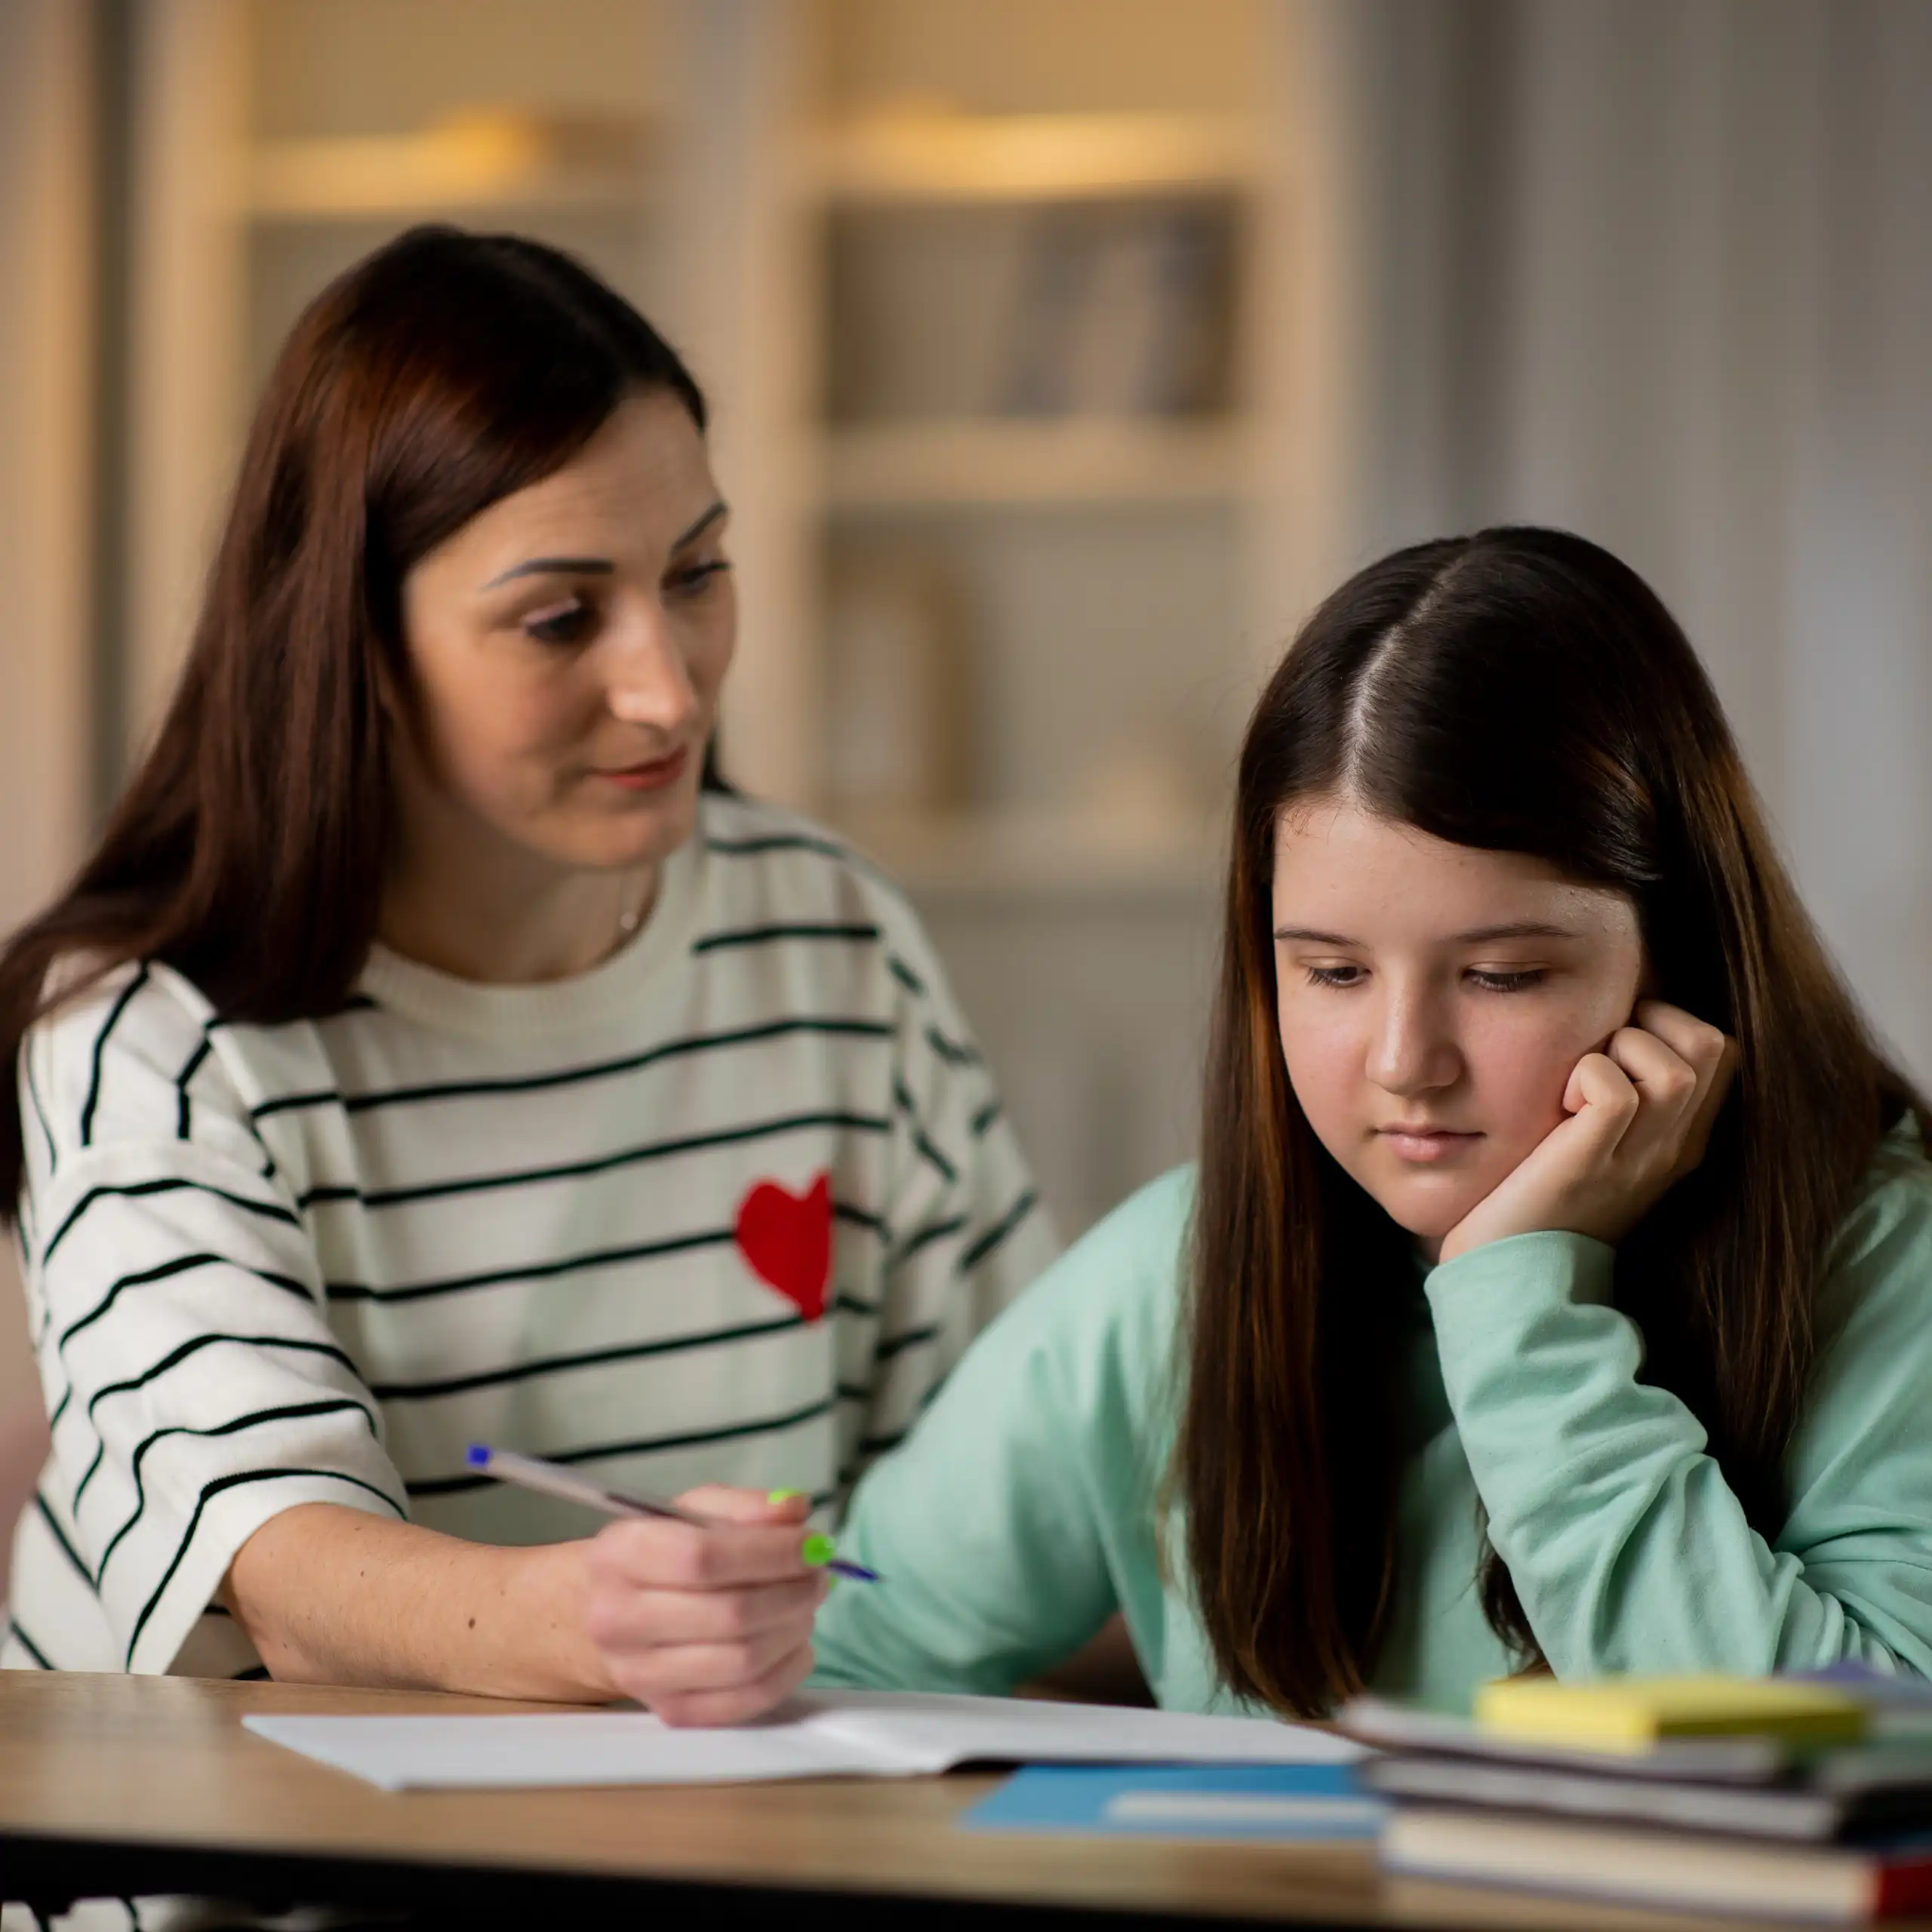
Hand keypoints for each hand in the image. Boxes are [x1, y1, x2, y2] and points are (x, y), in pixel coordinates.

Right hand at [581, 1485, 828, 1725]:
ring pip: (742, 1661)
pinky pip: (744, 1702)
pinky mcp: (668, 1711)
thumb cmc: (661, 1549)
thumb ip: (745, 1507)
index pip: (704, 1558)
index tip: (811, 1544)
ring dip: (793, 1630)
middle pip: (730, 1615)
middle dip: (792, 1593)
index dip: (770, 1552)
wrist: (609, 1608)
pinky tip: (798, 1644)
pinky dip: (786, 1673)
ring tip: (806, 1605)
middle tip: (818, 1575)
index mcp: (621, 1555)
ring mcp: (640, 1674)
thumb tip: (794, 1512)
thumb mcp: (694, 1510)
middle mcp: (619, 1619)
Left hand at [1438, 1000, 1737, 1263]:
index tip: (1616, 1036)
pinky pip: (1615, 1091)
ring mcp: (1638, 1161)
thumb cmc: (1537, 1195)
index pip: (1721, 1051)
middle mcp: (1671, 1150)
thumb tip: (1611, 1018)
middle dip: (1656, 1020)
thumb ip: (1620, 1092)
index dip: (1671, 1020)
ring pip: (1676, 1069)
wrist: (1512, 1276)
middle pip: (1715, 1046)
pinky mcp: (1591, 1165)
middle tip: (1602, 1048)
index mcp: (1679, 1140)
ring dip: (1621, 1049)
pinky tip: (1560, 1105)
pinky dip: (1587, 1076)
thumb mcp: (1596, 1140)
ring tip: (1579, 1083)